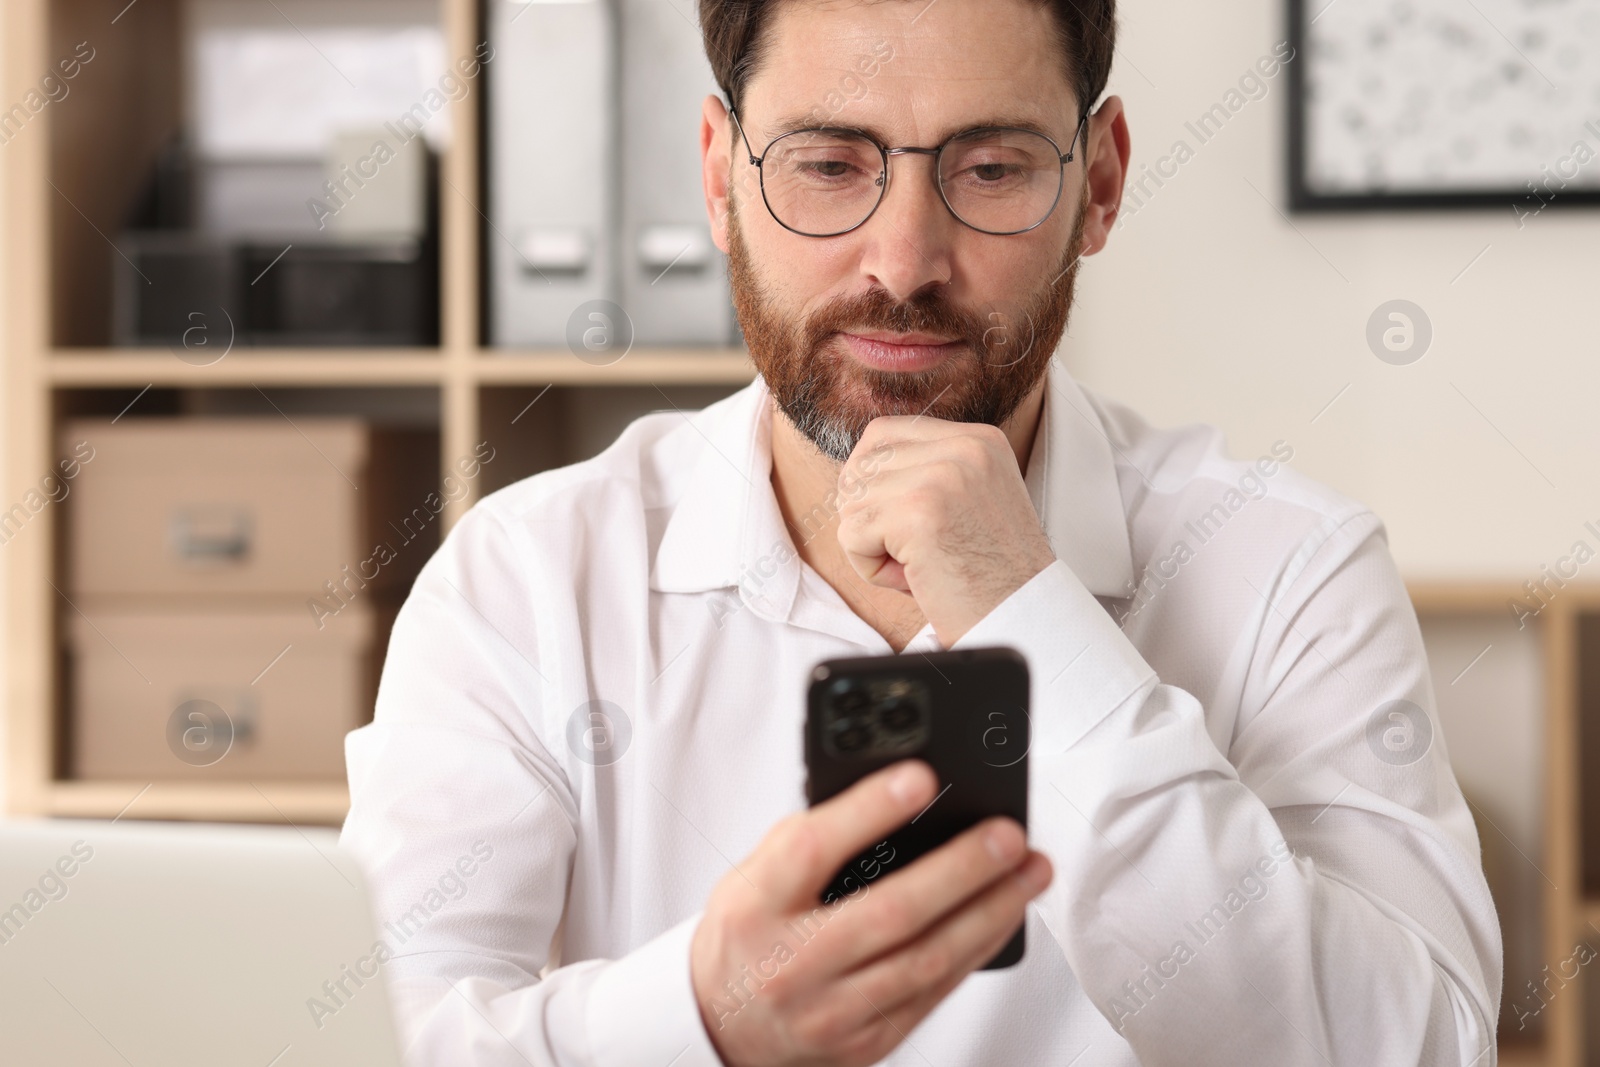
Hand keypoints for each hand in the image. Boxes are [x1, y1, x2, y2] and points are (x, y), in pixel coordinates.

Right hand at [689, 760, 1051, 1066]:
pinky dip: (975, 950)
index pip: (812, 850)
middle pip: (889, 913)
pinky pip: (933, 993)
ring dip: (989, 912)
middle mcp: (792, 961)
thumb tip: (896, 795)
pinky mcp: (866, 1042)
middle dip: (961, 870)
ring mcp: (831, 1011)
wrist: (722, 1027)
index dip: (869, 810)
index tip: (921, 777)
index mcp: (757, 905)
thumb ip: (812, 838)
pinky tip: (1002, 916)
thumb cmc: (747, 934)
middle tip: (1008, 835)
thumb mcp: (753, 875)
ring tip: (1029, 872)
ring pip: (925, 959)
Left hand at [835, 417, 1055, 644]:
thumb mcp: (967, 502)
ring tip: (916, 565)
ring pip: (851, 500)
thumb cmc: (990, 576)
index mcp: (977, 440)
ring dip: (870, 544)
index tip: (897, 522)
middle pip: (860, 465)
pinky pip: (851, 533)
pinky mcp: (918, 512)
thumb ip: (923, 474)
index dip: (872, 481)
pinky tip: (911, 578)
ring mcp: (942, 476)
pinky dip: (869, 566)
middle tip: (911, 552)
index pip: (882, 435)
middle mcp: (963, 448)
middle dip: (869, 515)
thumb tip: (854, 471)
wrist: (1025, 617)